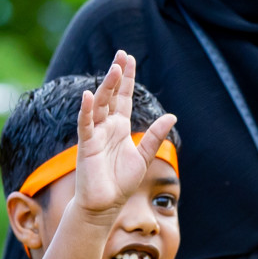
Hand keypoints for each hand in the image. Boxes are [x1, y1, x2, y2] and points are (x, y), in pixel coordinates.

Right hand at [73, 51, 176, 216]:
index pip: (123, 97)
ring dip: (106, 87)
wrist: (106, 204)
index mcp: (120, 127)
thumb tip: (172, 116)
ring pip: (100, 105)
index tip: (129, 58)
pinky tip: (89, 95)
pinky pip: (85, 124)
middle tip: (121, 54)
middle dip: (116, 75)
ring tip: (114, 69)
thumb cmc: (122, 183)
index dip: (127, 78)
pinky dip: (87, 110)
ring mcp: (95, 134)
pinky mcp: (86, 145)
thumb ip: (155, 136)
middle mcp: (107, 126)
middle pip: (111, 95)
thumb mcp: (144, 156)